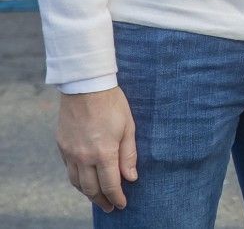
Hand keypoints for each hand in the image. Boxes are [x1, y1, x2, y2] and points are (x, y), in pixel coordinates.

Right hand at [57, 87, 136, 212]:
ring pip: (77, 182)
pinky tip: (85, 181)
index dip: (117, 197)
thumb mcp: (128, 127)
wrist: (86, 87)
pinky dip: (77, 180)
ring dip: (88, 193)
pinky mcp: (62, 146)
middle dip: (102, 200)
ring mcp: (70, 153)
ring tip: (97, 198)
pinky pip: (69, 170)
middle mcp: (84, 157)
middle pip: (91, 188)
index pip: (110, 184)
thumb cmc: (112, 104)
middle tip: (110, 207)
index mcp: (104, 152)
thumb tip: (131, 178)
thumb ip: (129, 155)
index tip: (122, 204)